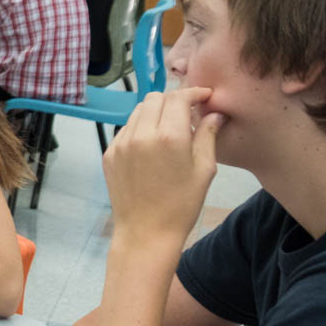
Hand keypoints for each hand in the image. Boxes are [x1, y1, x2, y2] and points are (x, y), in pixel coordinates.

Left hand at [102, 88, 222, 248]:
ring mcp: (121, 144)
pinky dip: (140, 128)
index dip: (193, 92)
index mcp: (169, 137)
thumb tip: (215, 113)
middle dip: (173, 100)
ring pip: (138, 111)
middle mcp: (141, 134)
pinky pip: (126, 129)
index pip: (178, 97)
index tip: (204, 96)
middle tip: (187, 112)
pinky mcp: (109, 154)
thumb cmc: (182, 204)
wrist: (146, 232)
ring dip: (155, 112)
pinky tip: (152, 144)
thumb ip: (208, 135)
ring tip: (170, 128)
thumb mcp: (204, 169)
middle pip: (155, 98)